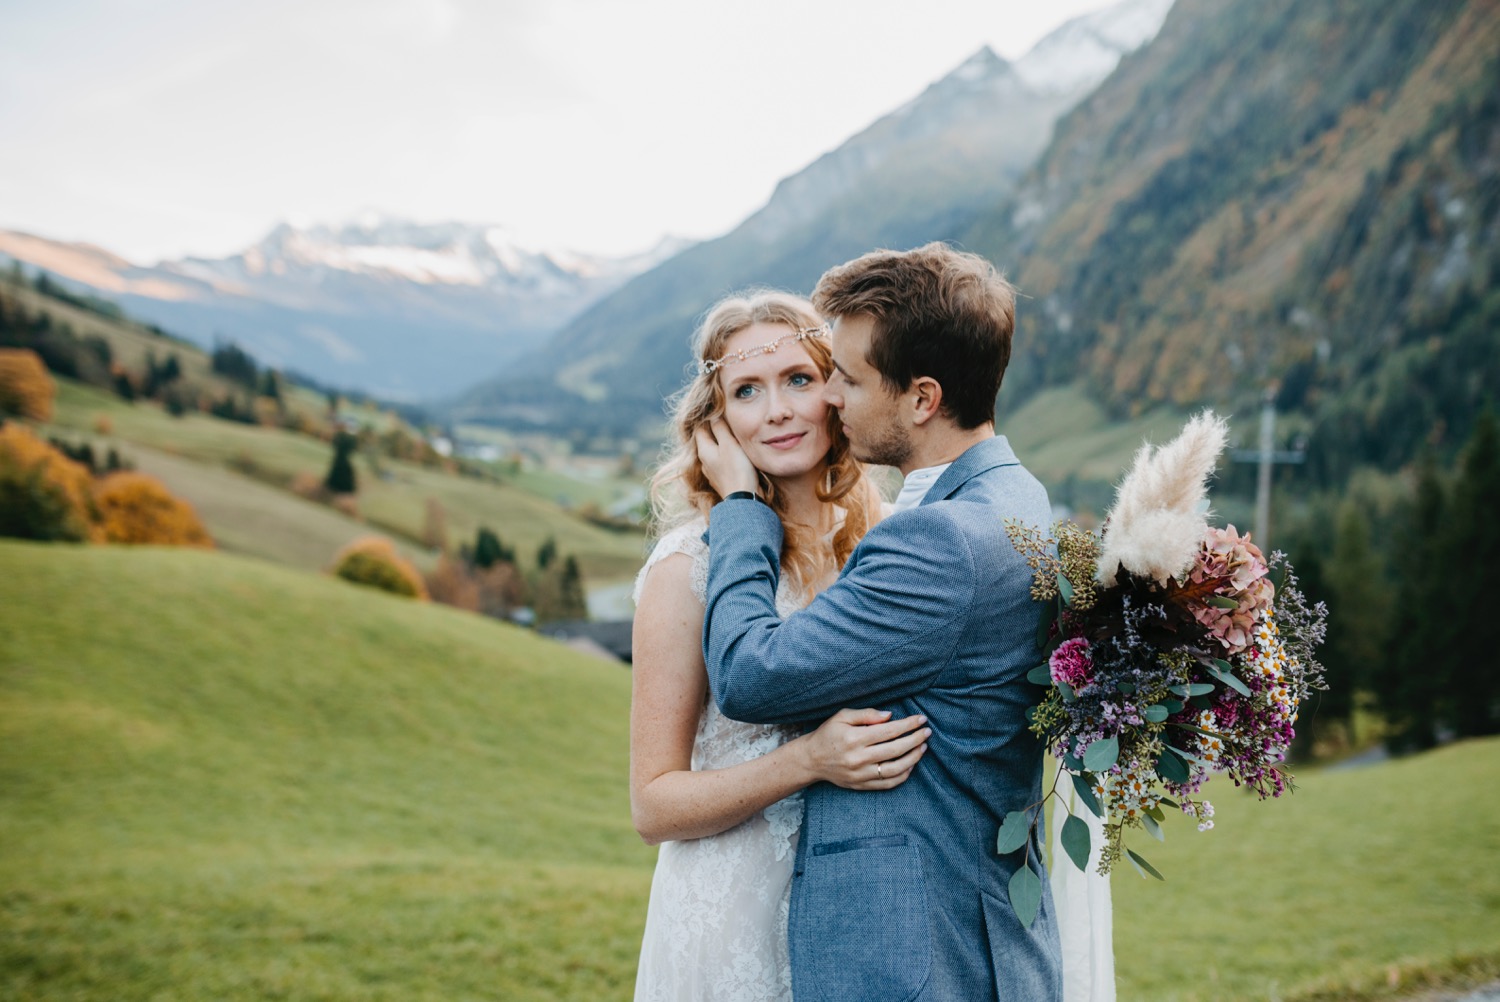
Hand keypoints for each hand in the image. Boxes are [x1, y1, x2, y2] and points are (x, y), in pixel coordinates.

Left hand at [693, 419, 758, 498]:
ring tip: (731, 436)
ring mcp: (712, 472)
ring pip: (713, 451)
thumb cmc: (737, 470)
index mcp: (704, 450)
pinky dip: (725, 455)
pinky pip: (720, 462)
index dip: (707, 418)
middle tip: (726, 421)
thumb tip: (713, 416)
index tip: (718, 411)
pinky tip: (735, 454)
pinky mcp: (721, 479)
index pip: (700, 428)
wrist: (743, 499)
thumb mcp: (729, 444)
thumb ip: (720, 428)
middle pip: (706, 440)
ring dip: (720, 443)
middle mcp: (704, 461)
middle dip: (714, 430)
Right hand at [797, 708, 929, 790]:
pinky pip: (887, 783)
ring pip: (895, 769)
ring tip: (923, 748)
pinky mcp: (861, 785)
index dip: (908, 725)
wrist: (811, 759)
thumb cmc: (828, 734)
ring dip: (913, 758)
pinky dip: (902, 776)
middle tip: (927, 732)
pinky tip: (910, 765)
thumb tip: (890, 716)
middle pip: (895, 749)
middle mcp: (859, 757)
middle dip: (915, 739)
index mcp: (854, 737)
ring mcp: (860, 774)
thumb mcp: (842, 716)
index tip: (921, 719)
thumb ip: (866, 714)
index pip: (889, 731)